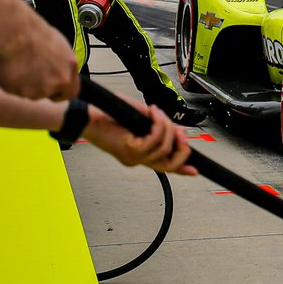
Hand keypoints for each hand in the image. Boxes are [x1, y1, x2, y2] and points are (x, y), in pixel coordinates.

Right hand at [0, 4, 79, 100]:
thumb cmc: (36, 34)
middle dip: (41, 89)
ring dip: (27, 85)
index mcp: (70, 68)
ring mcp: (41, 88)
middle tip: (31, 76)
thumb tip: (61, 71)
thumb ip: (63, 65)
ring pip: (32, 93)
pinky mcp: (22, 91)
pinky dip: (14, 84)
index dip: (61, 92)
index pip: (72, 92)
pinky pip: (17, 91)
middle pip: (50, 94)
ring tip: (21, 66)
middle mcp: (59, 80)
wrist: (15, 34)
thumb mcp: (60, 48)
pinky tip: (13, 69)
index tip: (54, 92)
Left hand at [82, 103, 196, 175]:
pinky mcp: (130, 150)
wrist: (88, 116)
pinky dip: (158, 124)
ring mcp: (133, 157)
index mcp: (140, 154)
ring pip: (164, 148)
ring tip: (158, 112)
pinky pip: (154, 140)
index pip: (163, 166)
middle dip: (181, 149)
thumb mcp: (141, 119)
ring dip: (166, 126)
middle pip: (169, 165)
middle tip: (181, 134)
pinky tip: (153, 113)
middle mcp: (137, 159)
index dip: (181, 169)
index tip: (195, 171)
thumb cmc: (109, 116)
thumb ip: (160, 128)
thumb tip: (180, 130)